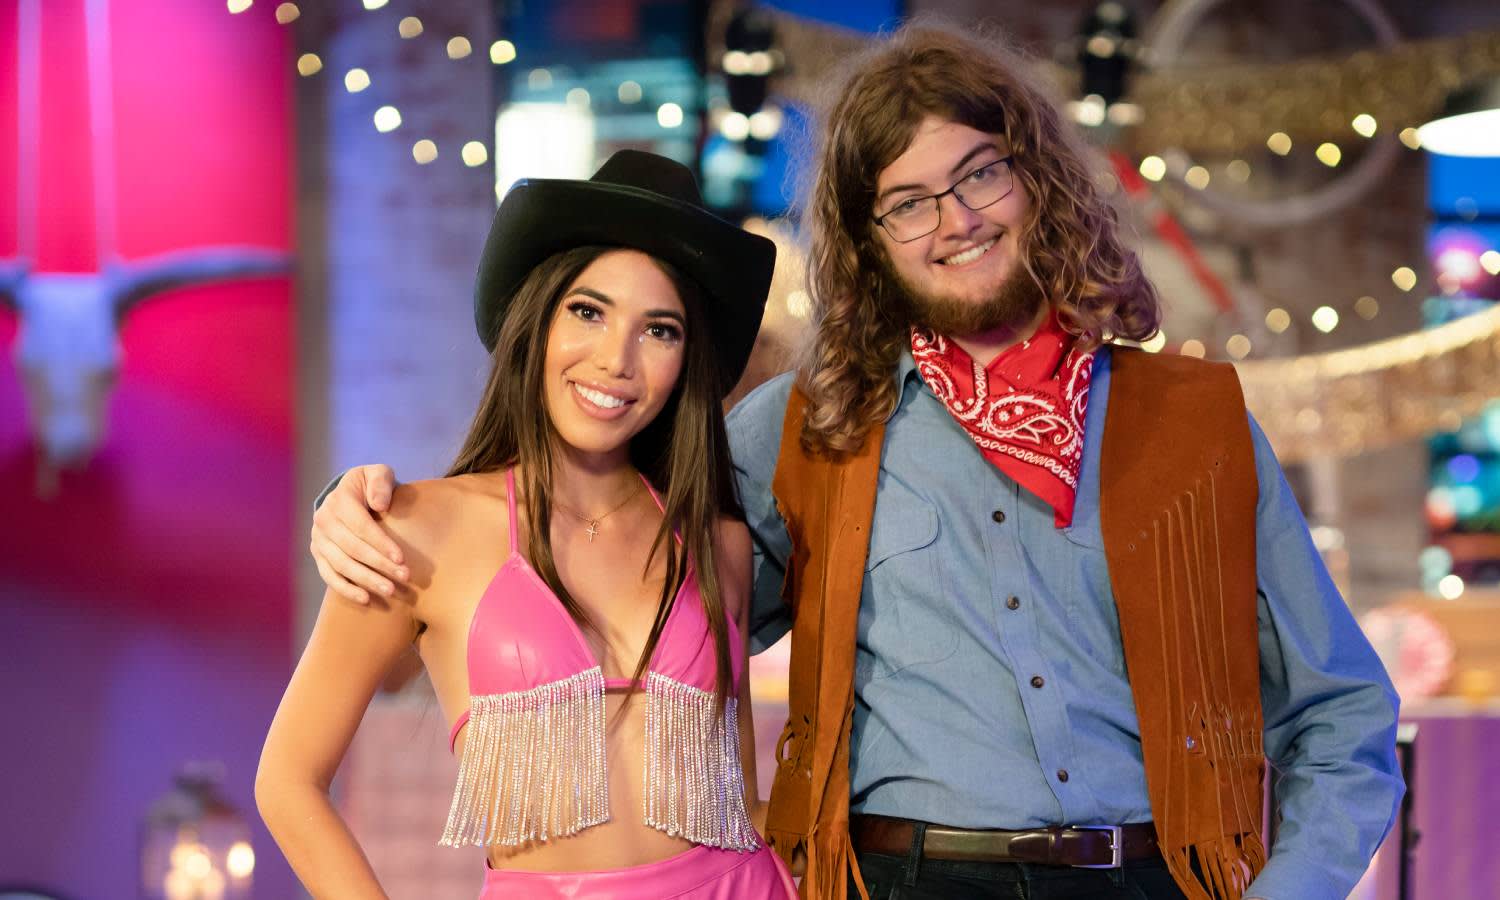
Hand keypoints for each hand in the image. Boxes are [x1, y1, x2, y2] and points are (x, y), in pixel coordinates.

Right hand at [310, 464, 406, 603]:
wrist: (348, 495)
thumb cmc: (370, 485)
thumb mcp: (378, 473)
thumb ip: (380, 482)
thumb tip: (379, 504)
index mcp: (339, 500)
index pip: (361, 526)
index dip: (381, 543)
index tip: (402, 558)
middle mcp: (323, 521)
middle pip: (353, 549)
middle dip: (380, 565)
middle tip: (404, 578)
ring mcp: (318, 540)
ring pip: (342, 565)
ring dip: (367, 580)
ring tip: (390, 591)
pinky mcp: (318, 555)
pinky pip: (329, 576)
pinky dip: (346, 589)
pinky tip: (366, 598)